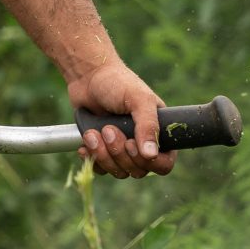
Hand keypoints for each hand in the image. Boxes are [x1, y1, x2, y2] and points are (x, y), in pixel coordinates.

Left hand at [69, 61, 174, 177]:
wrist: (88, 76)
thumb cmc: (118, 83)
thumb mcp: (139, 100)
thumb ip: (148, 126)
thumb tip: (151, 155)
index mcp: (159, 134)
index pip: (164, 164)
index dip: (148, 162)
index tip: (131, 143)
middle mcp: (142, 145)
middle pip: (138, 171)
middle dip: (119, 153)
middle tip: (108, 129)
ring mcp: (122, 150)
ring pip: (118, 172)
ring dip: (103, 154)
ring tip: (93, 132)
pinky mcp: (102, 151)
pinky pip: (100, 169)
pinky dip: (91, 158)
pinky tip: (85, 143)